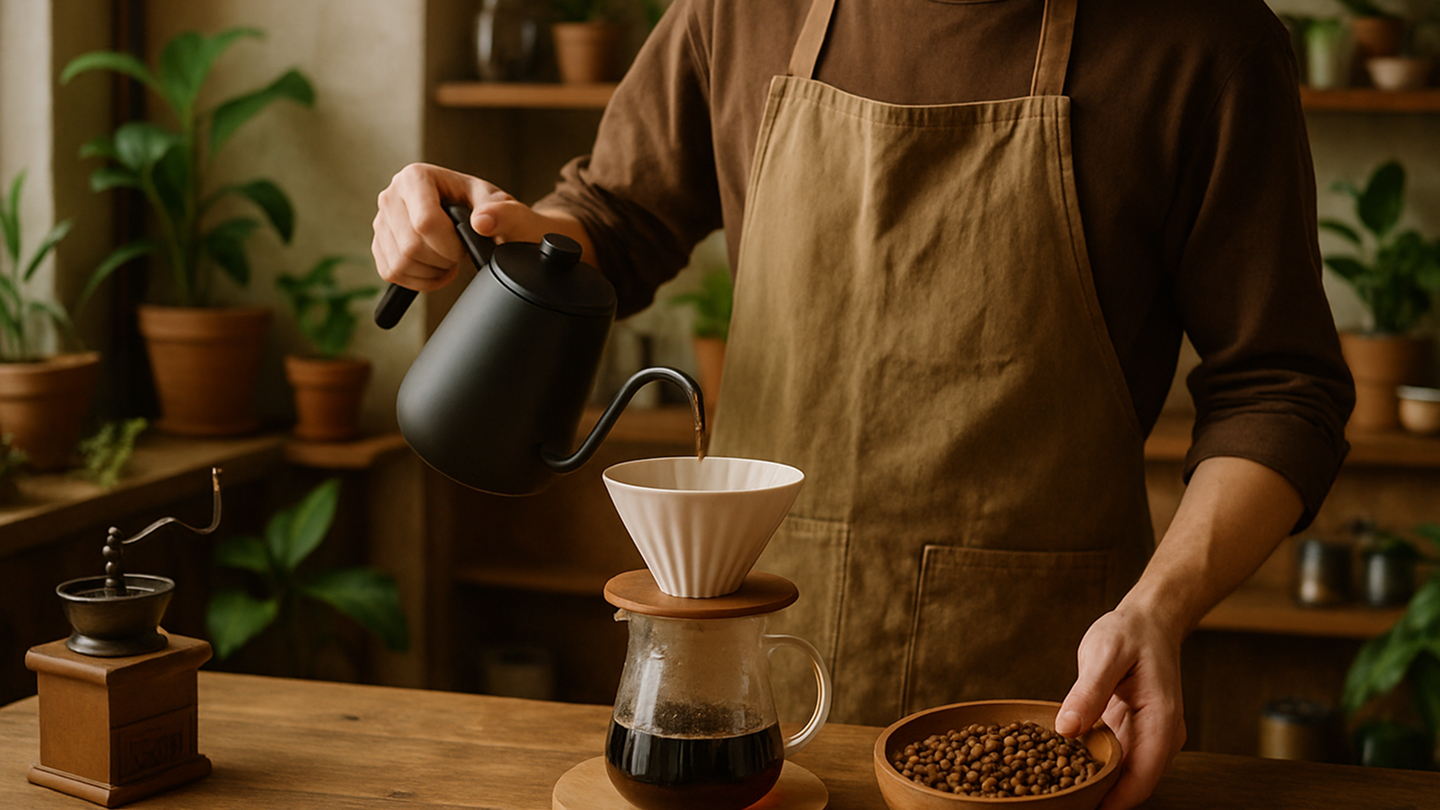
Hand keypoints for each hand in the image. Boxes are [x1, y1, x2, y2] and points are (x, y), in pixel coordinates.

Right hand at [372, 163, 586, 290]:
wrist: (483, 224)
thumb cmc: (494, 214)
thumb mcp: (509, 210)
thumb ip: (505, 214)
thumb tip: (483, 222)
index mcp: (417, 176)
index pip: (425, 222)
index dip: (450, 245)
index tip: (465, 245)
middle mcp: (392, 194)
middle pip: (411, 247)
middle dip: (443, 259)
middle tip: (459, 253)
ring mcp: (382, 220)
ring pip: (400, 264)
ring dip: (432, 271)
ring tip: (449, 258)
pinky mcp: (380, 244)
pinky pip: (391, 273)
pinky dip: (419, 281)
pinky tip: (437, 268)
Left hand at [1054, 605, 1185, 809]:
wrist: (1147, 621)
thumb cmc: (1128, 633)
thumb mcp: (1105, 653)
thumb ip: (1088, 691)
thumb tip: (1067, 729)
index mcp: (1161, 720)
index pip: (1143, 777)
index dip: (1115, 800)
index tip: (1085, 808)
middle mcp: (1161, 735)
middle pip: (1135, 783)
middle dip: (1102, 798)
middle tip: (1062, 802)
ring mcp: (1150, 736)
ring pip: (1125, 775)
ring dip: (1097, 785)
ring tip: (1059, 791)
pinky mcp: (1134, 733)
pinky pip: (1116, 759)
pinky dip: (1094, 766)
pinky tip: (1064, 768)